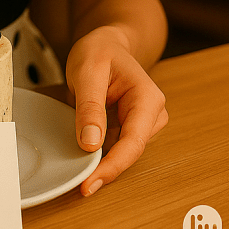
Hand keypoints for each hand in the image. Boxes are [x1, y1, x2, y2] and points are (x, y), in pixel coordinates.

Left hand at [65, 26, 167, 196]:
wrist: (106, 44)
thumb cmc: (99, 51)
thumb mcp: (87, 71)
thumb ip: (89, 106)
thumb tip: (91, 144)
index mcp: (147, 99)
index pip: (133, 143)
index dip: (112, 167)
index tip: (89, 185)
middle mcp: (152, 115)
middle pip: (128, 153)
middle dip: (104, 168)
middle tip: (77, 184)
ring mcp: (142, 124)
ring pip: (120, 153)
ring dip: (99, 161)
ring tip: (76, 166)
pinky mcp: (128, 129)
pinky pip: (113, 147)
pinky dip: (97, 153)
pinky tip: (81, 155)